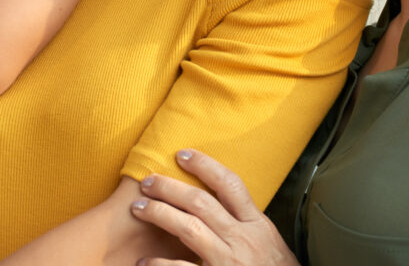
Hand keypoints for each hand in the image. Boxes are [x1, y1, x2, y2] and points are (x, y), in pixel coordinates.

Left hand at [130, 149, 300, 265]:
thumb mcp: (270, 242)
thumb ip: (247, 221)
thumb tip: (223, 198)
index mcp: (258, 225)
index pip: (231, 184)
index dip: (205, 165)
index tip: (182, 153)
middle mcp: (243, 239)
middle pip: (201, 202)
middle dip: (169, 187)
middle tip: (147, 181)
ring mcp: (229, 262)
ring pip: (189, 228)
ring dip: (159, 214)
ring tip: (138, 208)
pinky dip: (161, 265)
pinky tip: (144, 261)